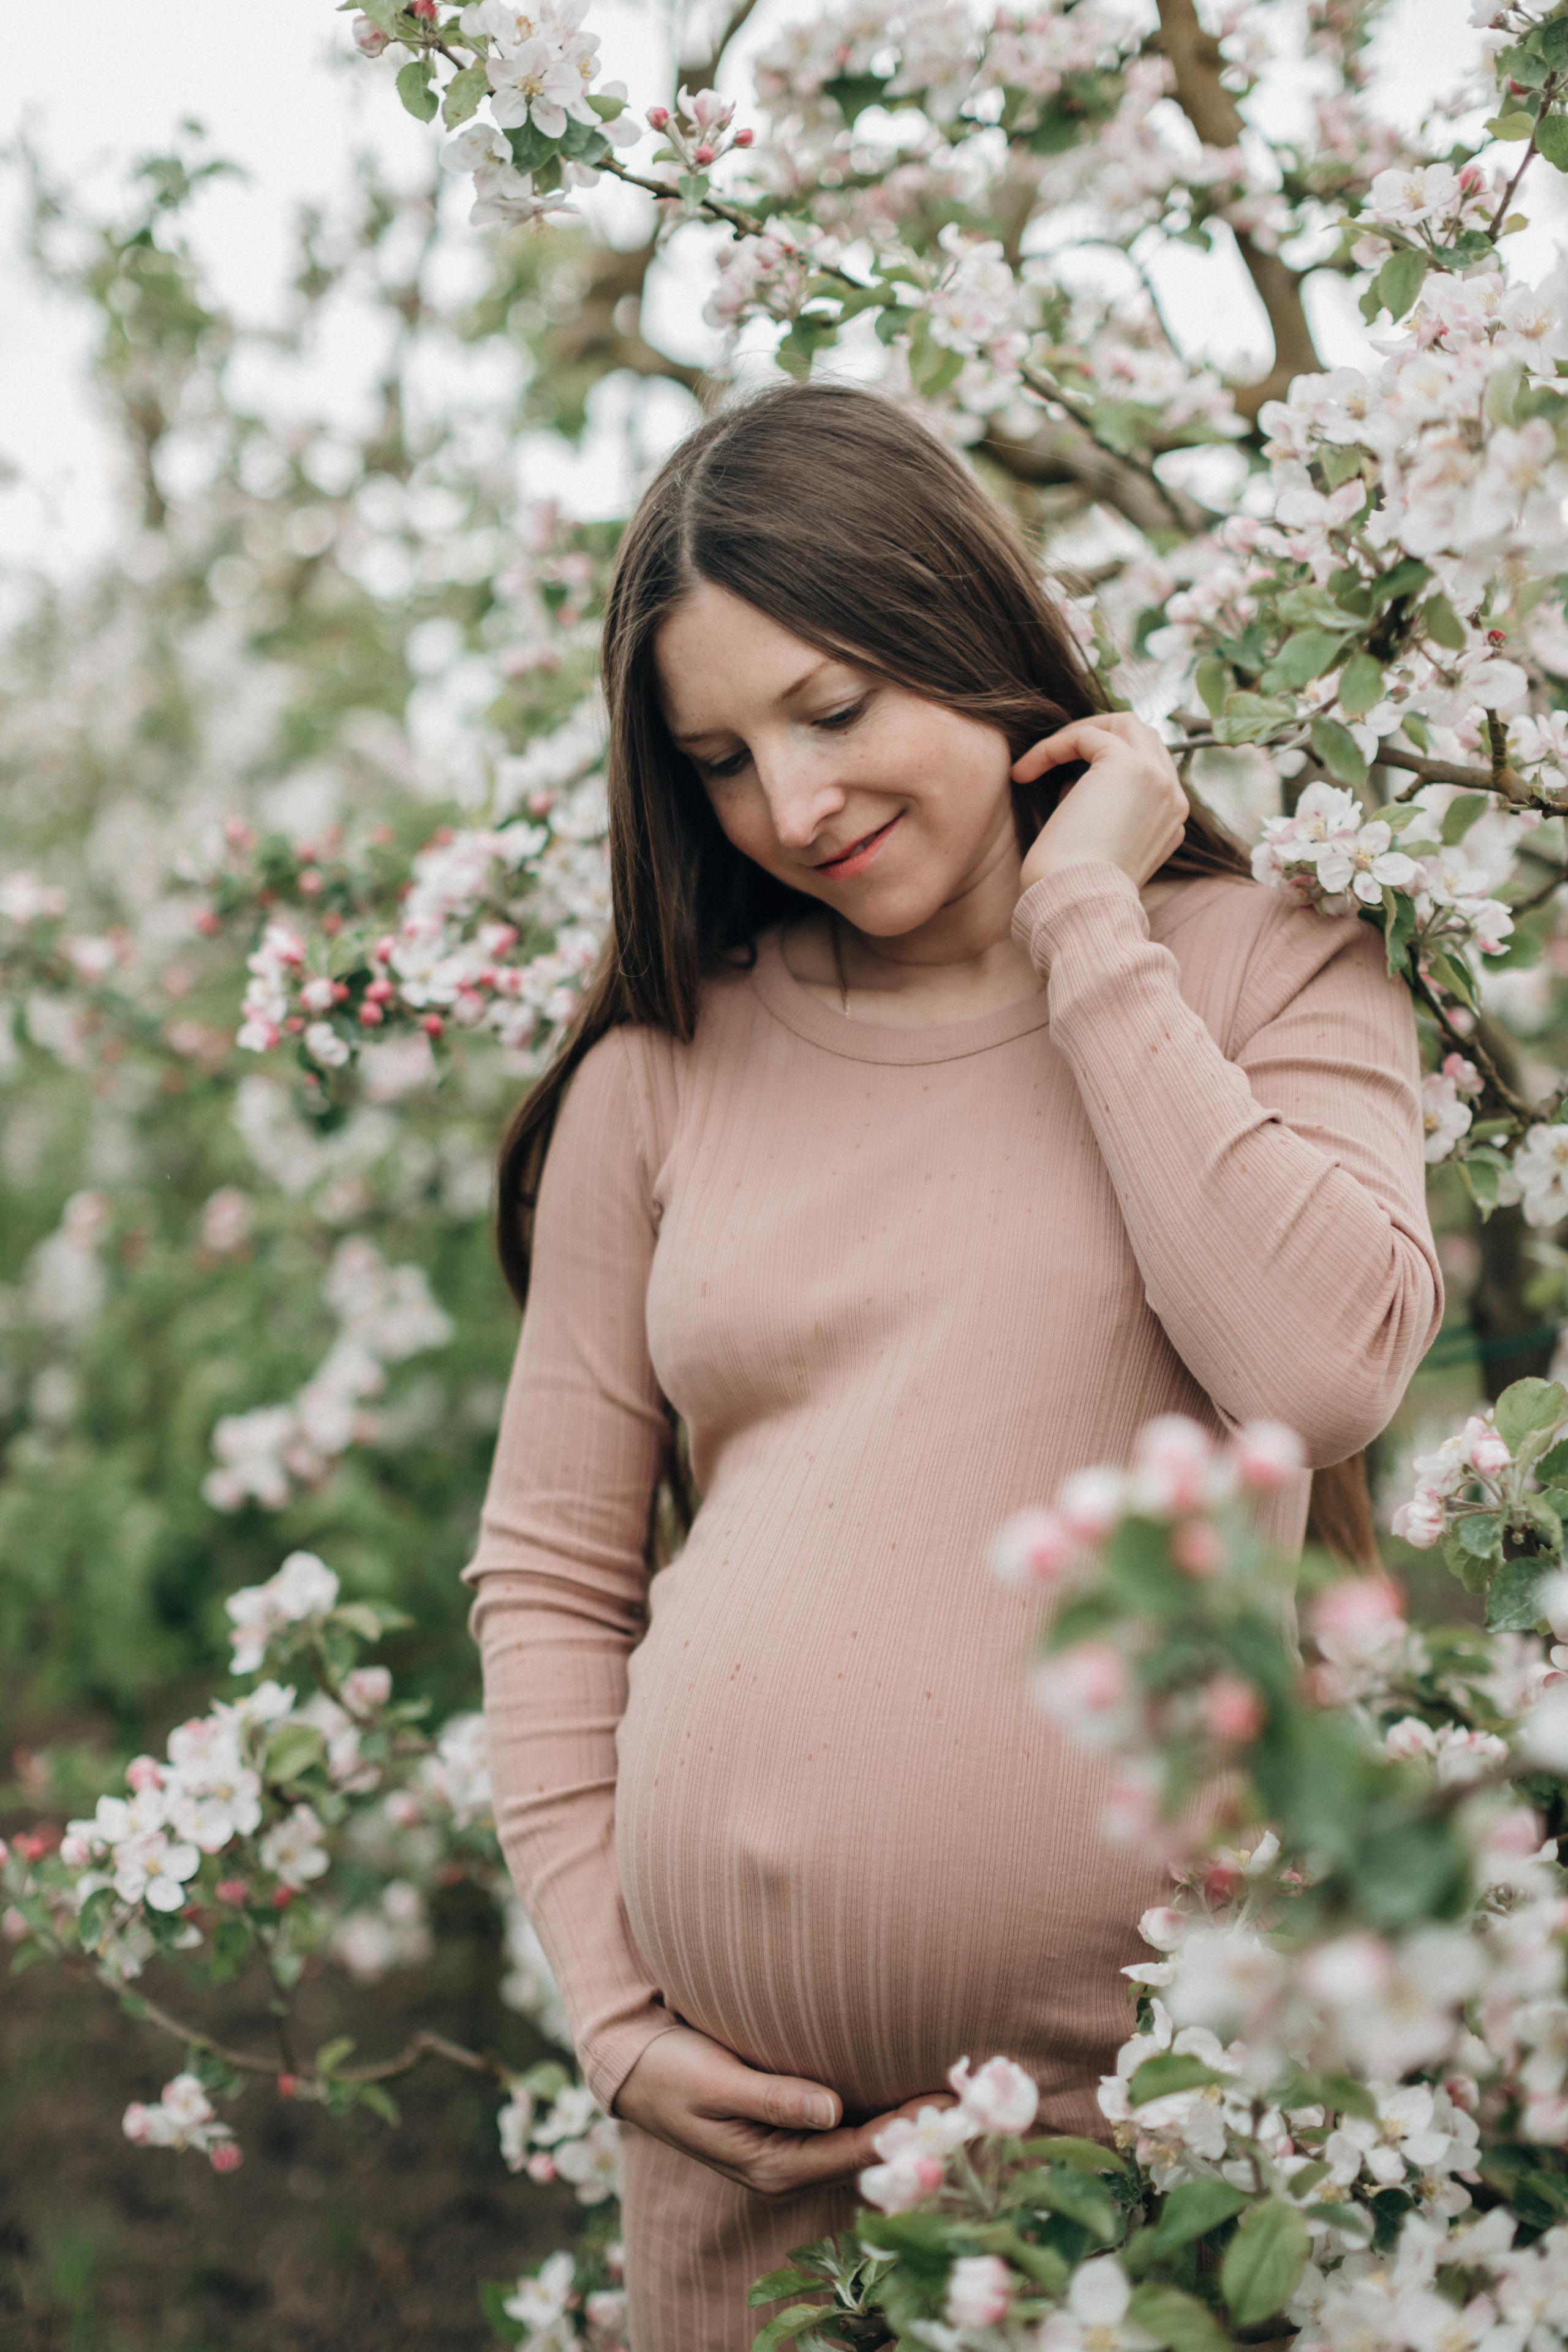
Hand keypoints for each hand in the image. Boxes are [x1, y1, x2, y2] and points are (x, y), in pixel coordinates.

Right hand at [612, 2022, 948, 2201]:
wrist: (637, 2072)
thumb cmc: (672, 2073)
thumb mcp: (715, 2083)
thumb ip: (771, 2097)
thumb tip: (829, 2108)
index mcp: (770, 2164)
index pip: (851, 2150)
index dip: (901, 2130)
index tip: (943, 2106)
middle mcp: (787, 2165)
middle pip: (864, 2151)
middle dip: (913, 2130)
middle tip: (967, 2100)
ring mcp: (789, 2149)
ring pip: (858, 2139)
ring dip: (901, 2120)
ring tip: (951, 2096)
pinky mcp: (788, 2126)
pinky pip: (843, 2124)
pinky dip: (876, 2108)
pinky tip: (904, 2088)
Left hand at [1015, 710, 1187, 893]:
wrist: (1077, 905)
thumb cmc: (1073, 891)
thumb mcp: (1096, 850)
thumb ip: (1100, 817)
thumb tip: (1074, 787)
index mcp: (1170, 822)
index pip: (1147, 769)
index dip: (1102, 767)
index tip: (1062, 789)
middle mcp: (1173, 799)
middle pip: (1142, 738)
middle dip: (1094, 739)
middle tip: (1050, 759)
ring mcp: (1157, 780)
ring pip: (1122, 725)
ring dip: (1076, 734)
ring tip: (1037, 760)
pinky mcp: (1128, 766)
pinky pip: (1086, 735)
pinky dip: (1051, 747)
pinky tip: (1024, 772)